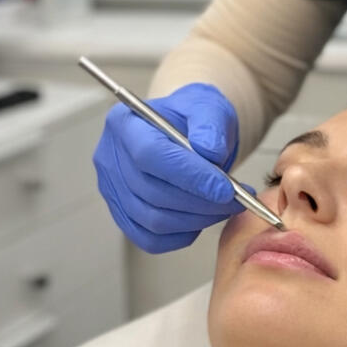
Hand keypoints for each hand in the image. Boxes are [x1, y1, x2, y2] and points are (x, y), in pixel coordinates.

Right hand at [93, 83, 243, 252]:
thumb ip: (211, 125)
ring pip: (153, 220)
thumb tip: (210, 152)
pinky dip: (182, 235)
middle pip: (151, 192)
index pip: (150, 154)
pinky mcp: (122, 215)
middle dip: (200, 202)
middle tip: (236, 200)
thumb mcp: (208, 108)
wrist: (188, 133)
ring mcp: (112, 189)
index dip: (189, 175)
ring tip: (226, 206)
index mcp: (125, 123)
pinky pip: (150, 238)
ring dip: (197, 219)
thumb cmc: (194, 118)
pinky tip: (203, 218)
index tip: (225, 188)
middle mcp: (110, 157)